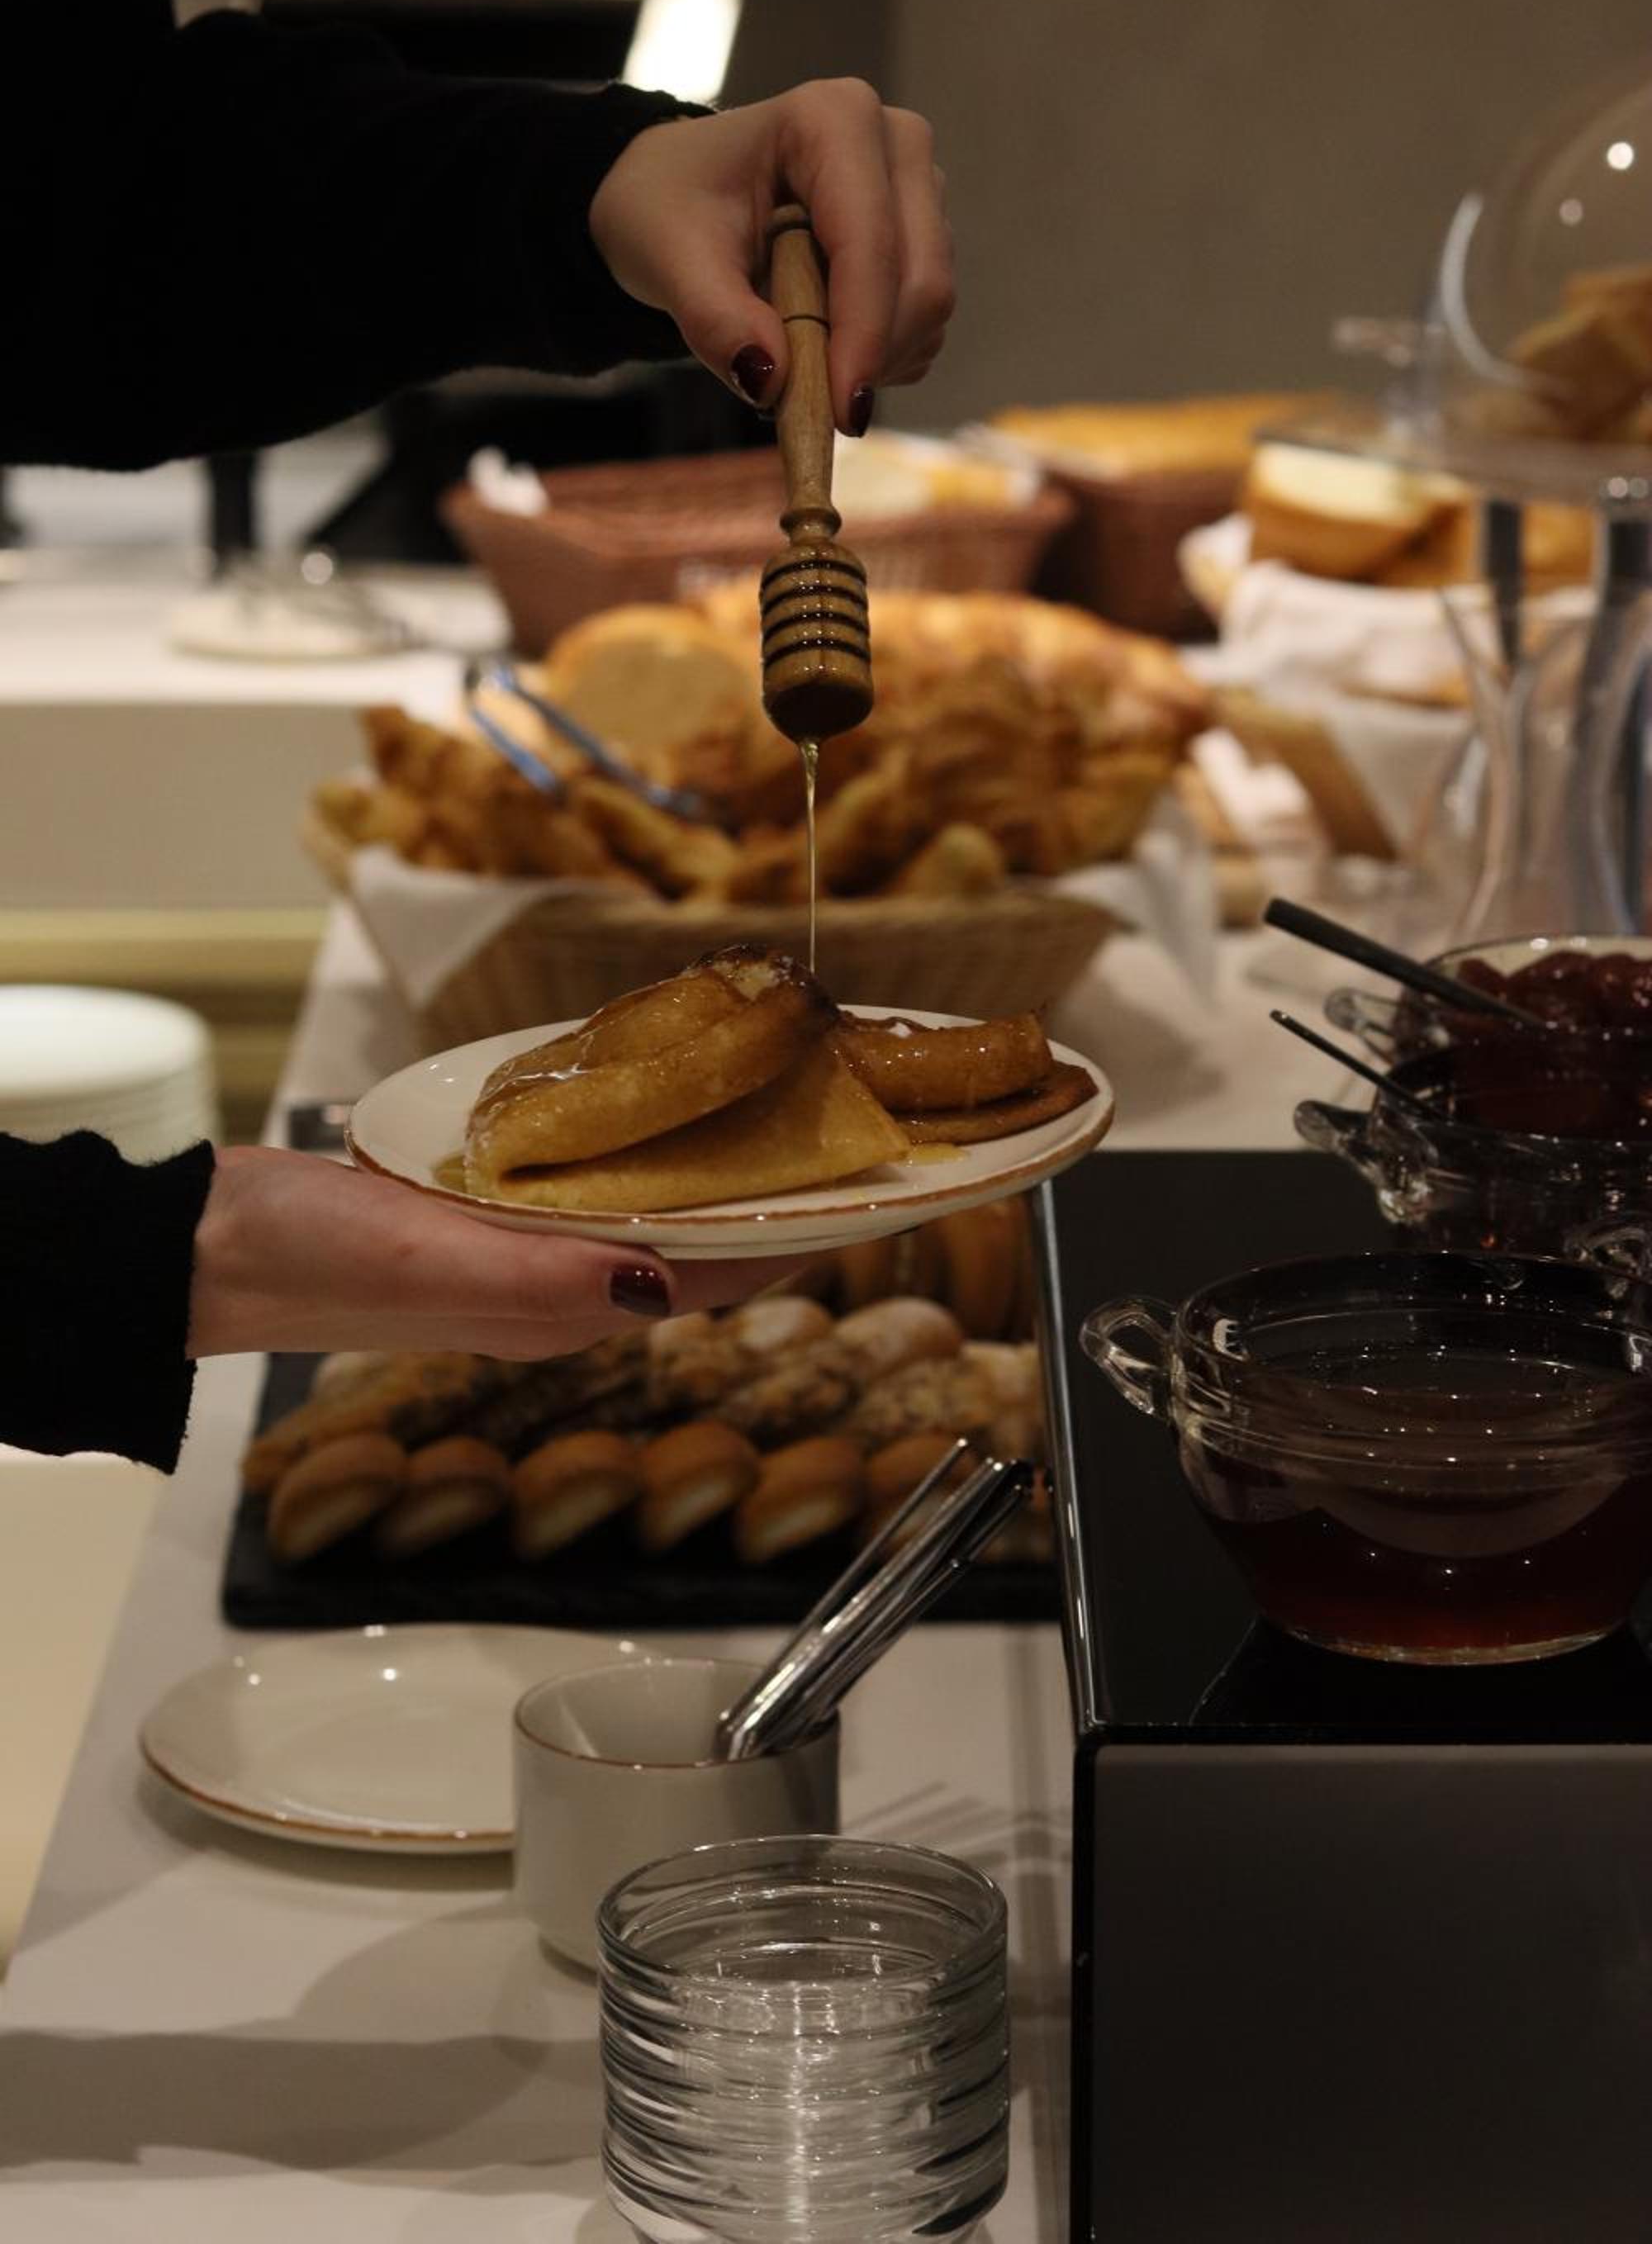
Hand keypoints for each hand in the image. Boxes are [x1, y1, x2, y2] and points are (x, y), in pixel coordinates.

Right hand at [187, 1146, 799, 1359]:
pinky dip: (635, 1147)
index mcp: (562, 1310)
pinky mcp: (477, 1217)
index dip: (801, 1235)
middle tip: (844, 1123)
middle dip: (774, 1196)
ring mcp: (518, 1254)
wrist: (206, 1249)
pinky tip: (645, 1105)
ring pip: (647, 1212)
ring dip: (714, 1170)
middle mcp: (556, 1288)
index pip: (715, 1276)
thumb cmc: (310, 1262)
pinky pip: (586, 1184)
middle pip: (697, 1245)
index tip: (879, 1188)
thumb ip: (540, 1279)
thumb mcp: (427, 1261)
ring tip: (777, 1105)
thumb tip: (658, 1289)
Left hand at [589, 78, 954, 431]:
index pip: (871, 246)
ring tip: (801, 350)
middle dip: (872, 354)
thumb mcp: (669, 260)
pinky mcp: (925, 234)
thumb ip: (716, 320)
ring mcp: (919, 188)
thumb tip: (773, 382)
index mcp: (835, 120)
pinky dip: (885, 355)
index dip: (862, 336)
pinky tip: (830, 343)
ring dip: (876, 357)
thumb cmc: (669, 208)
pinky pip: (926, 322)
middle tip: (809, 397)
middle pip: (921, 280)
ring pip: (930, 305)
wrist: (677, 198)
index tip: (840, 414)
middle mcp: (895, 143)